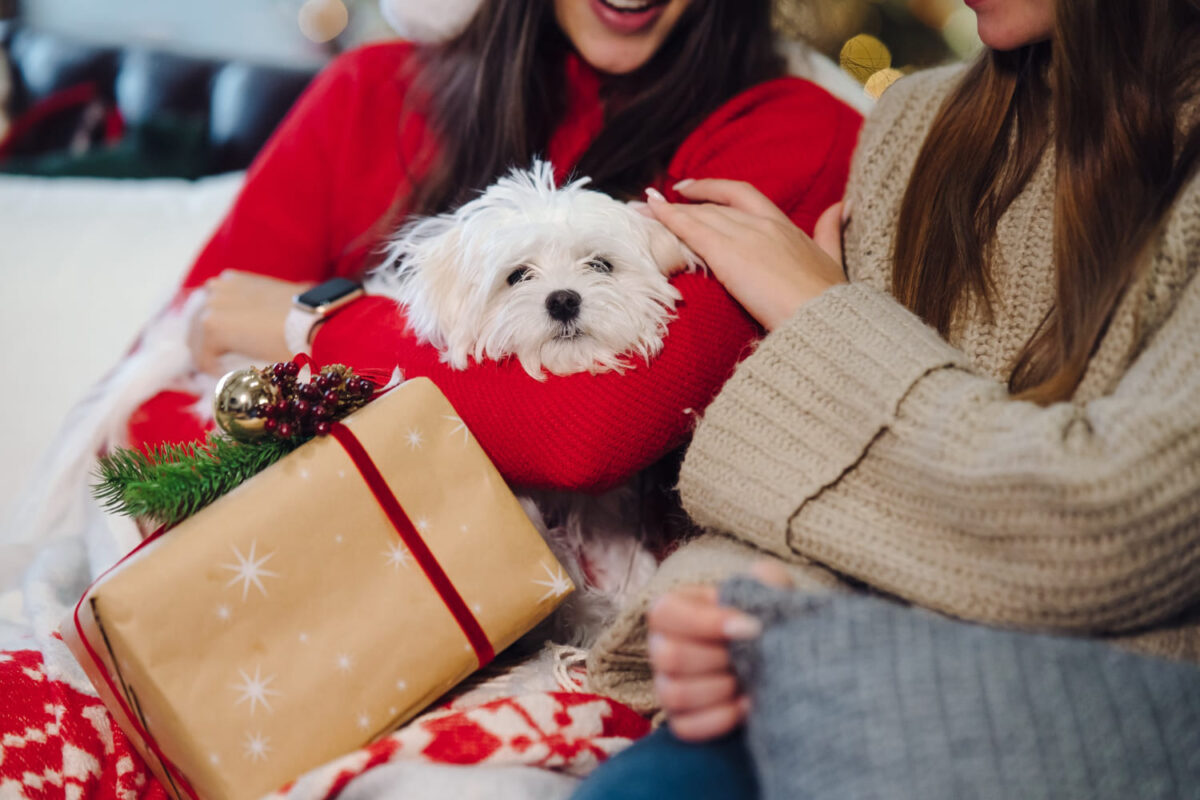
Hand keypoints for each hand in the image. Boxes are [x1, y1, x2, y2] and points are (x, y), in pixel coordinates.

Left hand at [188, 271, 312, 374]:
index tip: (226, 349)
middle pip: (195, 323)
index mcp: (233, 281)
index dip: (217, 331)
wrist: (311, 321)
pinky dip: (213, 370)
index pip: (210, 307)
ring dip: (209, 358)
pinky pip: (203, 357)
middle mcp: (218, 288)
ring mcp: (212, 305)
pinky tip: (230, 377)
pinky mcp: (211, 326)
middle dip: (206, 345)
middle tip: (221, 364)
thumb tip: (269, 325)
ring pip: (196, 341)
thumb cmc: (306, 315)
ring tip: (225, 372)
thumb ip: (264, 308)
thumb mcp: (282, 303)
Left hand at [645, 180, 847, 330]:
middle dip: (685, 202)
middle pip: (715, 206)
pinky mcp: (728, 253)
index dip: (714, 190)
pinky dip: (668, 218)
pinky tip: (651, 212)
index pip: (743, 197)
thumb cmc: (830, 299)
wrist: (825, 317)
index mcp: (786, 226)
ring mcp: (745, 236)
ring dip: (667, 211)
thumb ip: (830, 230)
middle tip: (656, 201)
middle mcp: (763, 224)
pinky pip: (691, 229)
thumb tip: (842, 207)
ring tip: (641, 208)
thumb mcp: (834, 258)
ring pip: (700, 215)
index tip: (691, 188)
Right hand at [647, 561, 793, 741]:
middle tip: (749, 656)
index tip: (750, 627)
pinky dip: (720, 718)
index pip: (664, 612)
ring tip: (748, 679)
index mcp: (673, 609)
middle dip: (717, 658)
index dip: (706, 622)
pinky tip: (747, 704)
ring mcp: (667, 686)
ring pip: (674, 693)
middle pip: (668, 656)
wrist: (778, 658)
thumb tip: (752, 598)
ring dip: (720, 688)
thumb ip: (762, 579)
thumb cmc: (765, 618)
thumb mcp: (768, 590)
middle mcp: (661, 646)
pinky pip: (685, 726)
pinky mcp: (681, 719)